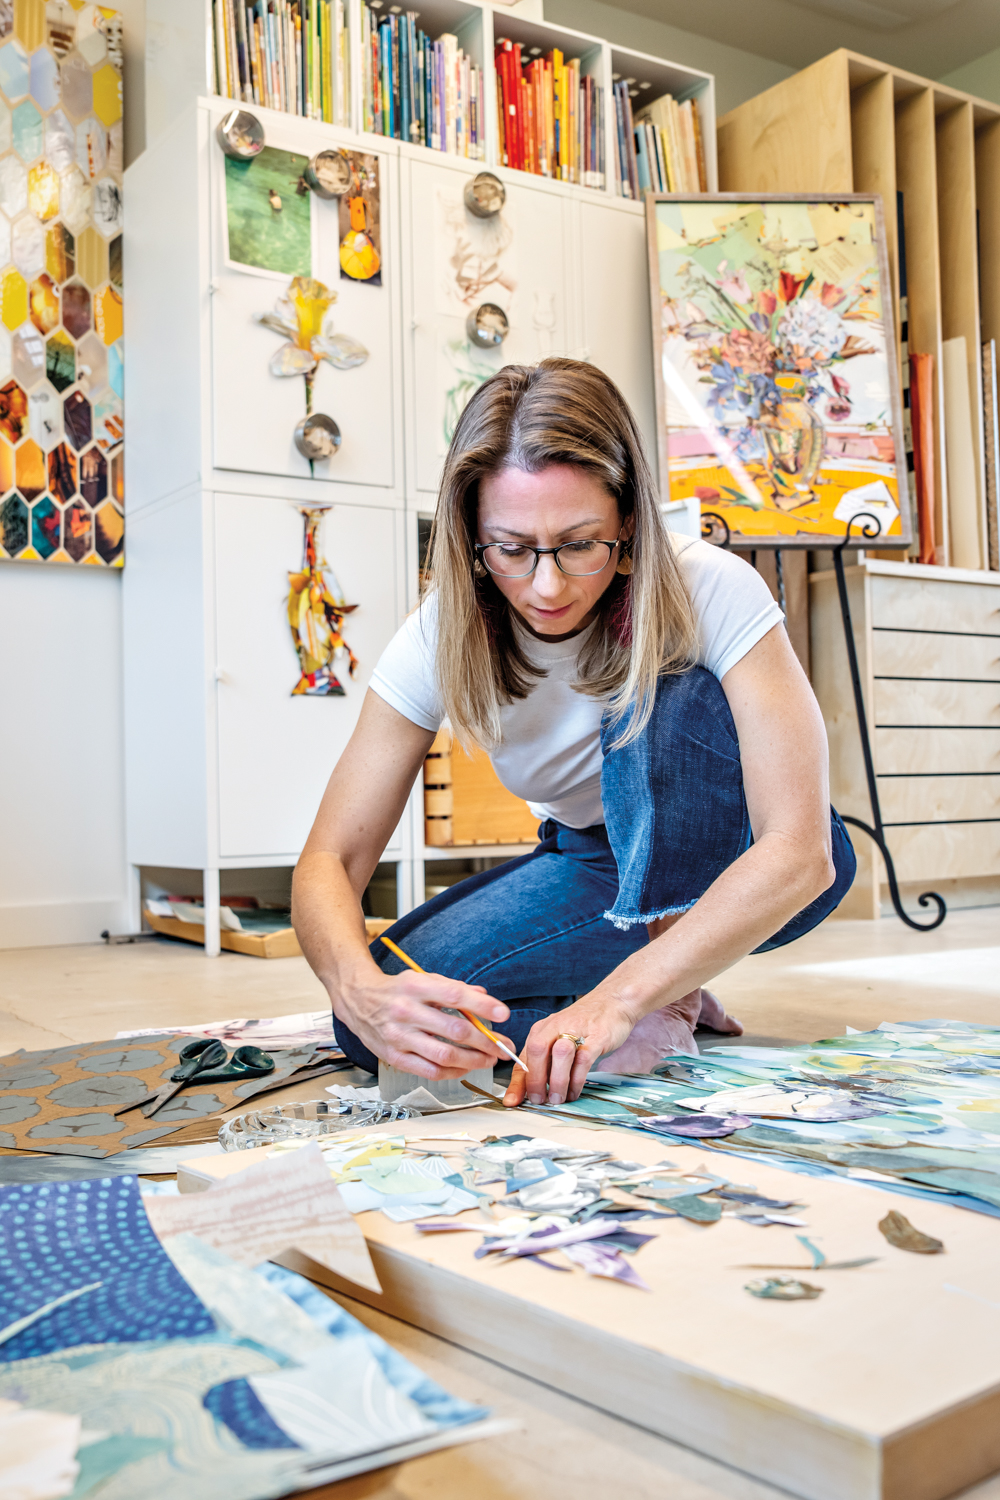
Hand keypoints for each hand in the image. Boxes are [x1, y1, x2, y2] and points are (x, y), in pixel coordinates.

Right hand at [333, 968, 513, 1080]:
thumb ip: (454, 988)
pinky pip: (429, 1071)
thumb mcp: (423, 979)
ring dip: (473, 1060)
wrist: (357, 999)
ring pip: (444, 1055)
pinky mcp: (394, 1057)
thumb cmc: (396, 990)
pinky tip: (465, 1067)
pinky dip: (453, 1072)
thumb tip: (485, 998)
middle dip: (486, 1041)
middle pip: (454, 1031)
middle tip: (504, 1047)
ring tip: (489, 1059)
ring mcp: (398, 1037)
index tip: (504, 1014)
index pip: (454, 996)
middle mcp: (406, 1011)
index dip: (482, 1007)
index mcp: (415, 987)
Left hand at [502, 992, 638, 1108]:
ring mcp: (576, 1030)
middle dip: (535, 1080)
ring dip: (557, 1081)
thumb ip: (546, 1061)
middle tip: (539, 1100)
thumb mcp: (558, 1039)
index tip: (513, 1101)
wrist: (613, 1002)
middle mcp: (555, 1027)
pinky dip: (577, 1079)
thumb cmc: (584, 1025)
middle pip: (537, 1051)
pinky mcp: (596, 1037)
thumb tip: (533, 1090)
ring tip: (557, 1098)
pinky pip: (583, 1059)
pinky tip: (575, 1091)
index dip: (517, 1082)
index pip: (523, 1057)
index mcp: (542, 1030)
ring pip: (560, 1055)